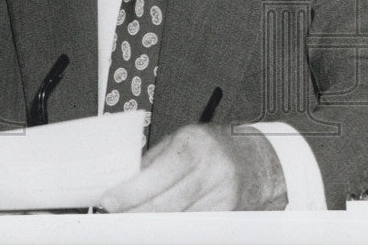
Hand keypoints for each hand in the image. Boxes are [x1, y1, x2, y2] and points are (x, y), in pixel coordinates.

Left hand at [98, 123, 287, 211]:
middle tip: (116, 215)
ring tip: (133, 220)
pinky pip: (195, 225)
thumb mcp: (180, 140)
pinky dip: (174, 227)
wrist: (257, 159)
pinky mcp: (229, 214)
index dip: (132, 191)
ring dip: (153, 222)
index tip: (110, 201)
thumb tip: (123, 180)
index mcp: (194, 145)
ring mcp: (223, 195)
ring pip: (179, 218)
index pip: (158, 173)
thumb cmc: (212, 146)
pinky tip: (159, 225)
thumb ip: (153, 160)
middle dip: (136, 211)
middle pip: (167, 202)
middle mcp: (211, 170)